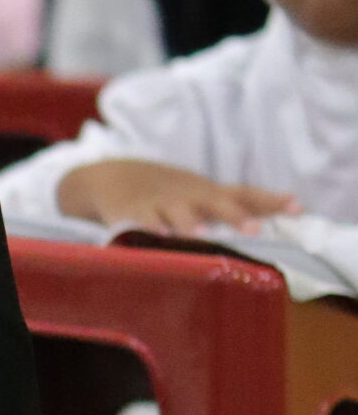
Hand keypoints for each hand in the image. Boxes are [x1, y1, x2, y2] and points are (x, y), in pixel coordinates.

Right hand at [58, 159, 301, 238]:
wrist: (116, 177)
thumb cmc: (174, 193)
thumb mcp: (206, 195)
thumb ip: (245, 204)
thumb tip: (294, 210)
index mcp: (210, 193)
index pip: (246, 194)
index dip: (271, 201)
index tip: (297, 208)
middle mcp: (191, 196)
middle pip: (215, 202)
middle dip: (234, 216)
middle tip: (253, 231)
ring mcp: (163, 203)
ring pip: (179, 213)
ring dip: (191, 224)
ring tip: (202, 237)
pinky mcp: (134, 212)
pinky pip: (143, 221)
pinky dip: (151, 228)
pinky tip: (160, 238)